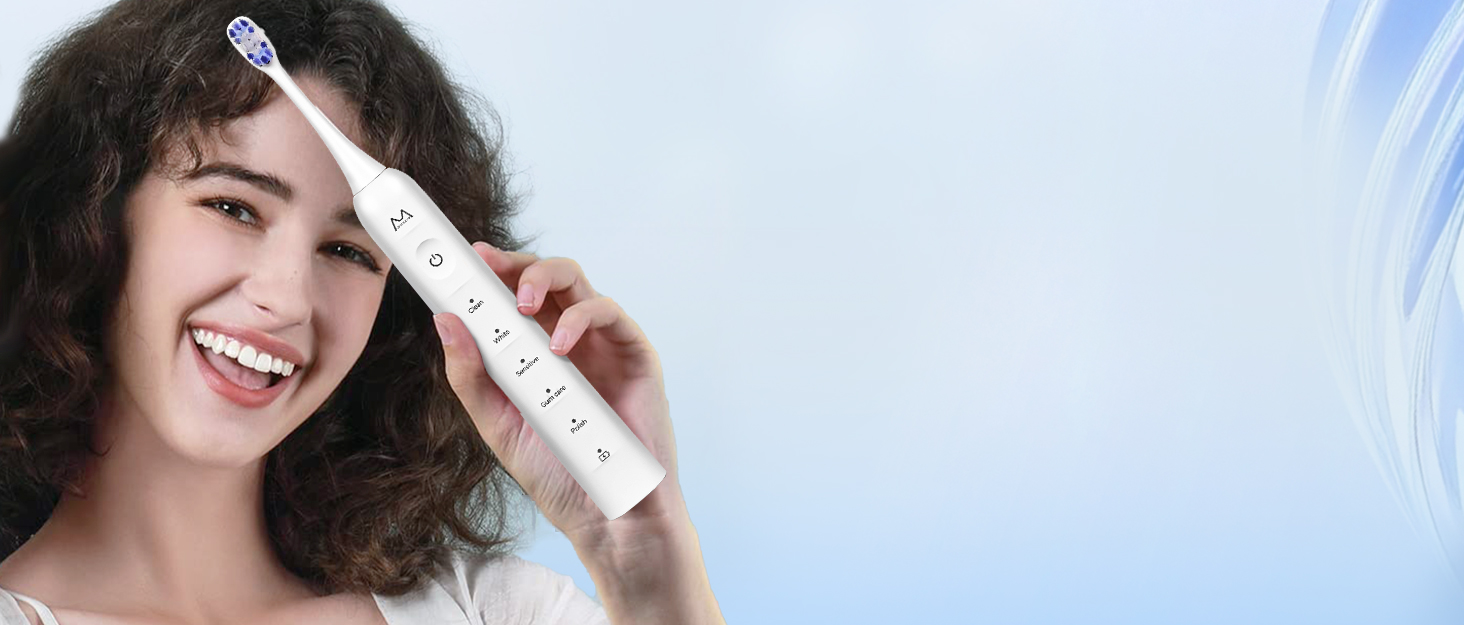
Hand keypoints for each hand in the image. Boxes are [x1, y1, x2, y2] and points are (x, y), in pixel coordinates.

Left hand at [433, 242, 683, 540]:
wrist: (606, 515)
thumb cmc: (557, 473)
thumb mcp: (499, 424)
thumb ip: (472, 376)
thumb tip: (446, 323)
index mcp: (538, 353)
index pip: (513, 297)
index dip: (491, 273)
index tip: (462, 259)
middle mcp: (571, 341)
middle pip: (546, 278)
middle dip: (514, 264)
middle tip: (486, 266)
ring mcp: (604, 345)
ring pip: (578, 284)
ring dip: (545, 280)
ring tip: (521, 305)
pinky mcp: (635, 355)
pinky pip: (610, 315)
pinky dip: (581, 320)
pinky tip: (558, 346)